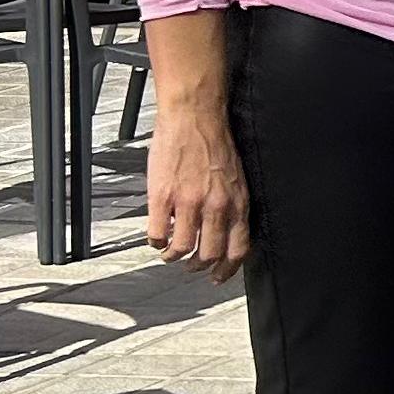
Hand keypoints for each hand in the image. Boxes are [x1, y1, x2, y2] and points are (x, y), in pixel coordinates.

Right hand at [146, 98, 248, 281]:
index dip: (228, 268)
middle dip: (198, 267)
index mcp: (238, 203)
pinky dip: (155, 242)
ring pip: (182, 248)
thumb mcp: (237, 180)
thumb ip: (232, 206)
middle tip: (190, 267)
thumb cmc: (216, 144)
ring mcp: (189, 202)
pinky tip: (156, 239)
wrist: (195, 117)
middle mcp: (216, 207)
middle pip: (209, 254)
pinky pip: (157, 232)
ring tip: (170, 254)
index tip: (218, 276)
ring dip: (173, 257)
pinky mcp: (163, 196)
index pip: (238, 249)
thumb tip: (226, 231)